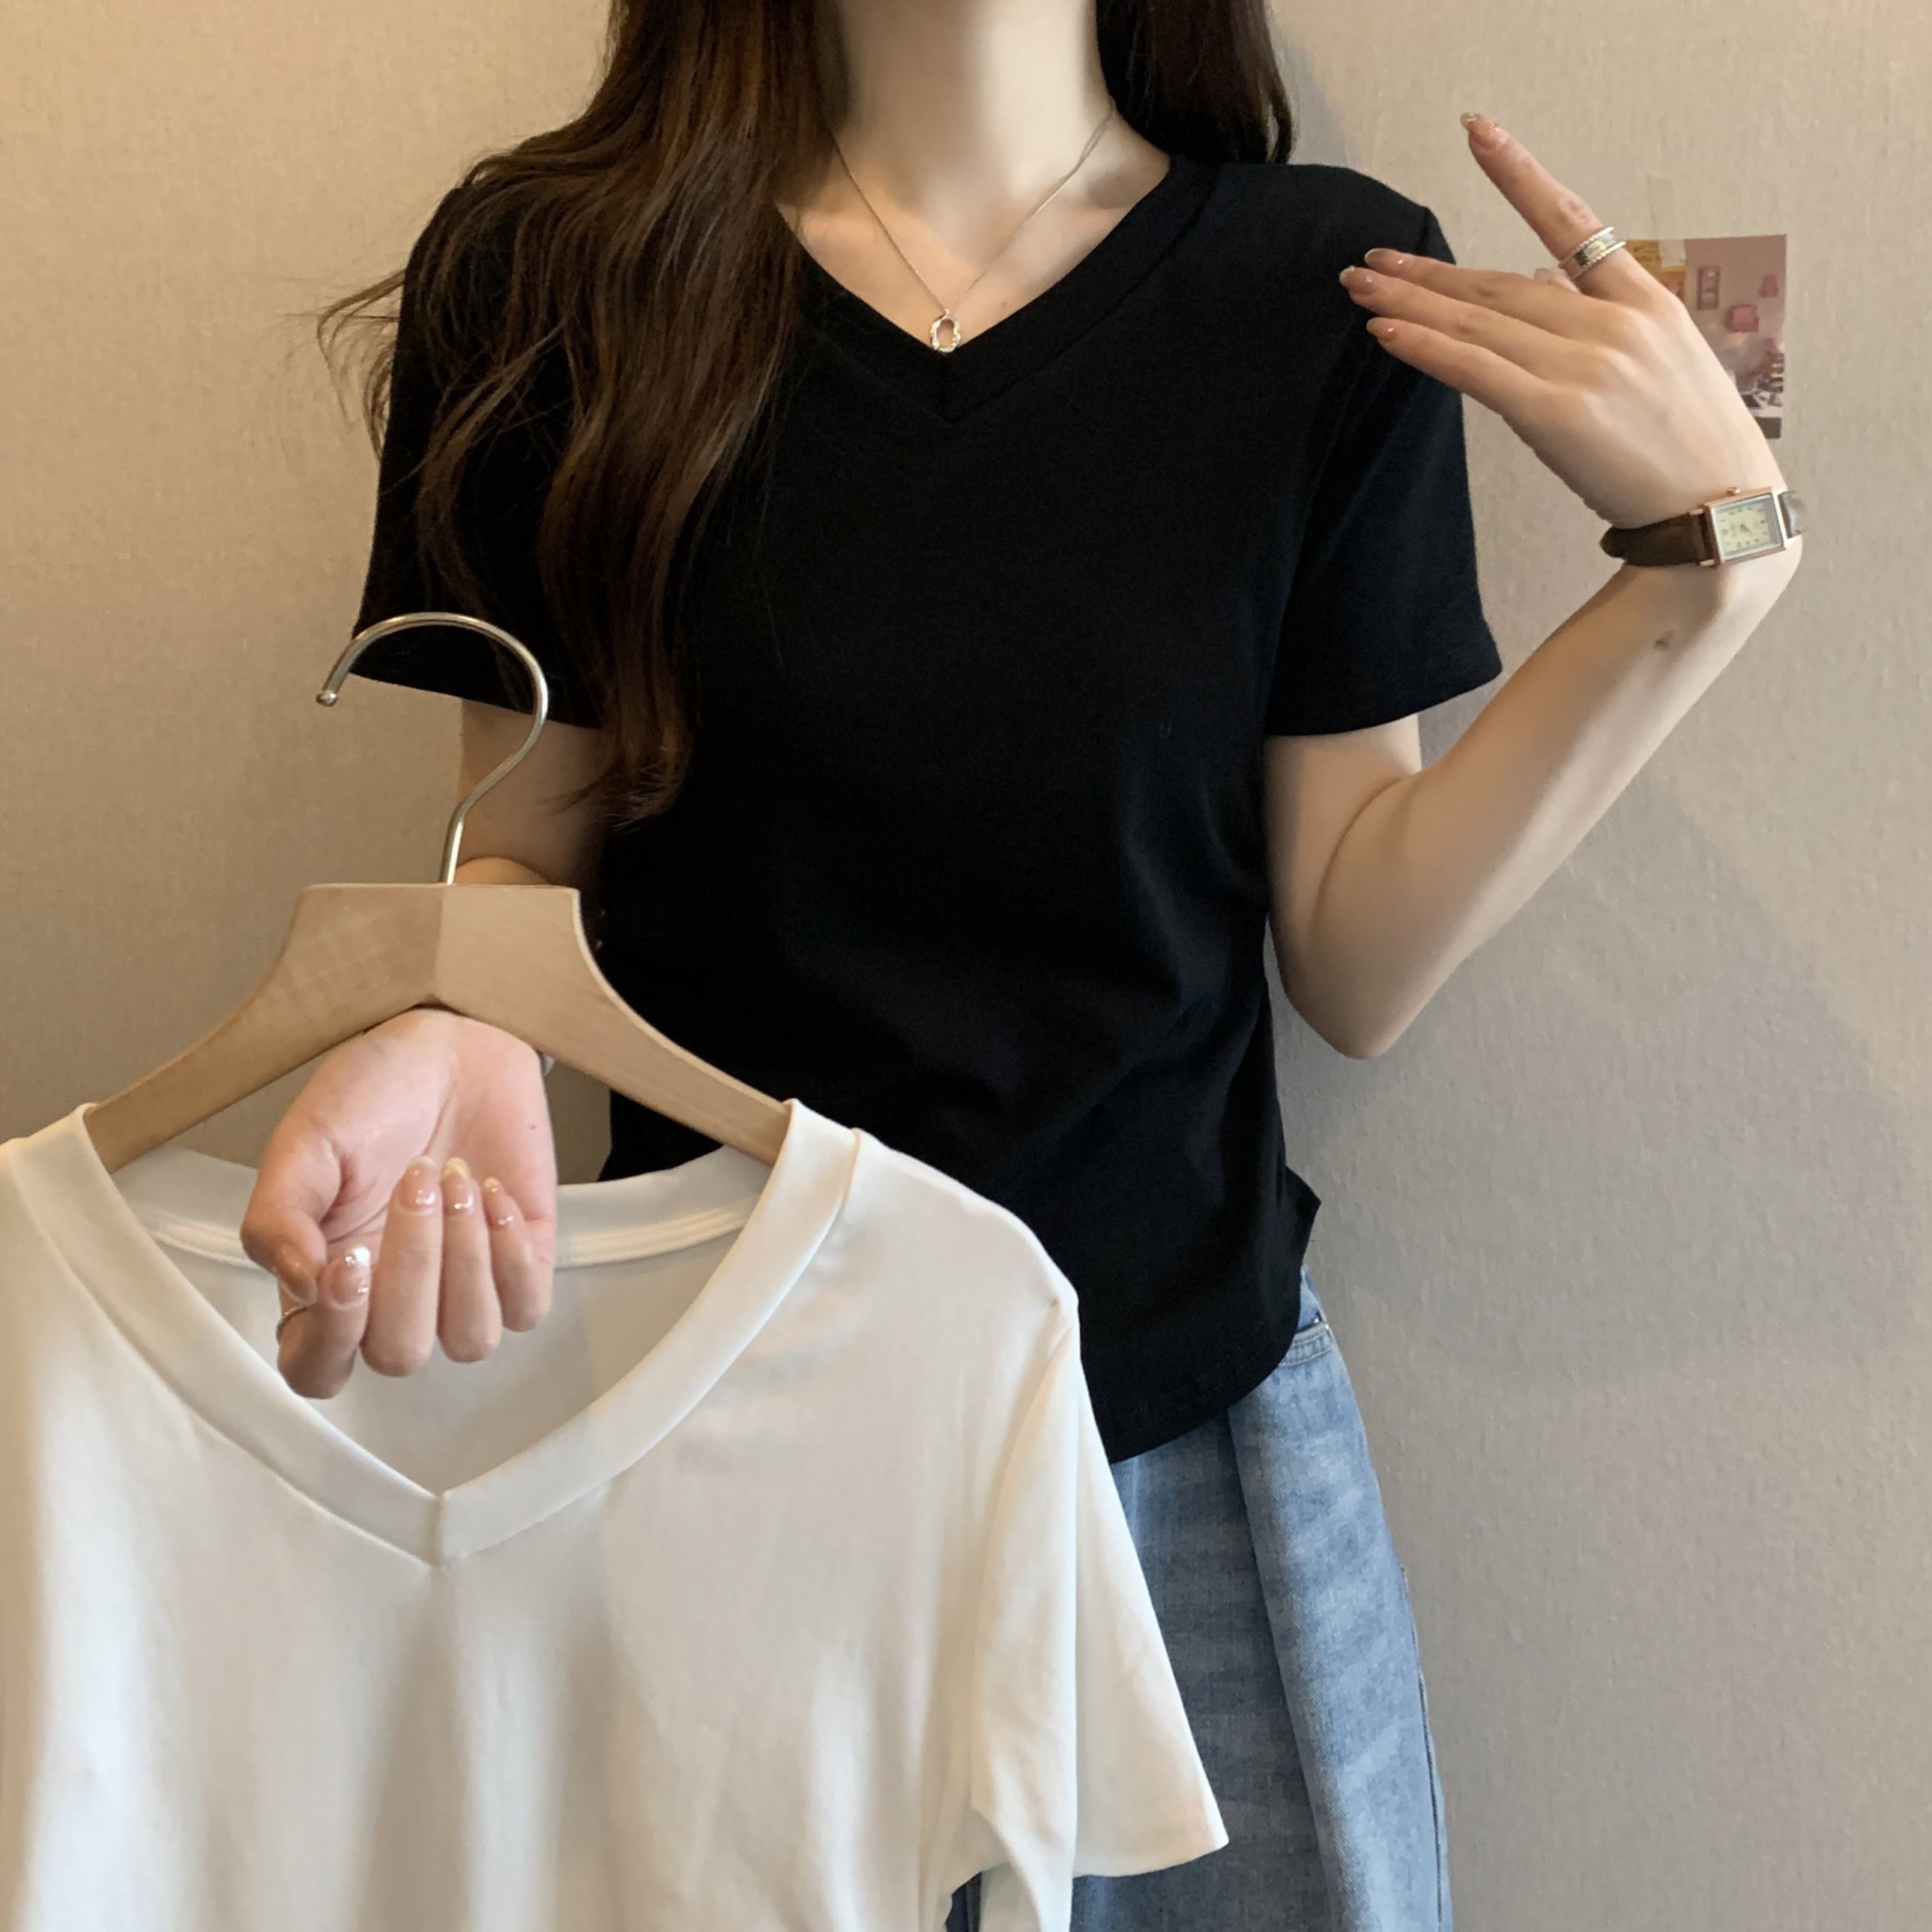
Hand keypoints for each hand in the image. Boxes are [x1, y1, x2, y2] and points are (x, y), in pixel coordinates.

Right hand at [239, 1010, 558, 1397]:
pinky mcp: (521, 1262)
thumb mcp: (302, 1144)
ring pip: (470, 1339)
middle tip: (415, 1178)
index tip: (351, 1261)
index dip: (334, 1338)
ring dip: (465, 1258)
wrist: (450, 1046)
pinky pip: (527, 1308)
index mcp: (325, 1283)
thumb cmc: (370, 1095)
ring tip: (455, 1176)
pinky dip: (512, 1254)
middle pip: (401, 1353)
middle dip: (412, 1267)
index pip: (318, 1369)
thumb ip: (279, 1219)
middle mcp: (392, 1299)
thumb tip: (303, 1287)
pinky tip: (492, 1190)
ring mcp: (461, 1287)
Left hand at [1340, 114, 1788, 530]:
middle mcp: (1613, 323)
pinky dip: (1426, 346)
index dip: (1520, 174)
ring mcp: (1586, 365)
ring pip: (1479, 322)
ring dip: (1411, 302)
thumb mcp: (1662, 363)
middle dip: (1429, 272)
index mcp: (1645, 301)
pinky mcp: (1558, 413)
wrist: (1721, 512)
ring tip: (1360, 286)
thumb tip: (1538, 298)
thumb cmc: (1688, 448)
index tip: (1478, 137)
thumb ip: (1602, 326)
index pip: (1572, 222)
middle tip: (1372, 259)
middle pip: (1500, 284)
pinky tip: (1386, 330)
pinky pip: (1475, 369)